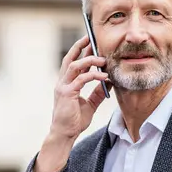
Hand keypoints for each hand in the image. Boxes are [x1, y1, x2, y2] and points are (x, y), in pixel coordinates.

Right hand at [33, 35, 110, 171]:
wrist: (65, 134)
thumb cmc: (74, 121)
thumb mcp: (90, 104)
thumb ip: (97, 92)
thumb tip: (108, 82)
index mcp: (66, 83)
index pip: (73, 62)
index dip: (80, 51)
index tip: (90, 41)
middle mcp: (62, 82)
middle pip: (70, 59)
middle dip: (80, 47)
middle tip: (91, 37)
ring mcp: (63, 87)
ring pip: (74, 66)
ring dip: (89, 60)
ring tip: (103, 60)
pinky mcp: (66, 94)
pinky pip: (81, 79)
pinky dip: (93, 76)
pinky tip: (104, 76)